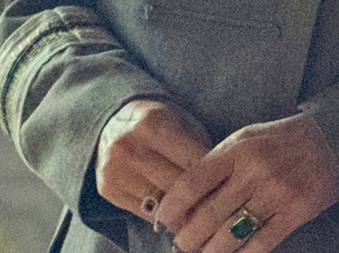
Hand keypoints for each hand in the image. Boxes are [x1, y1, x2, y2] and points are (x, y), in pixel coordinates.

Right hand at [95, 99, 211, 222]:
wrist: (110, 124)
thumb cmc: (157, 123)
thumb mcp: (180, 121)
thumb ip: (198, 146)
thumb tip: (221, 180)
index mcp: (153, 125)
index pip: (192, 160)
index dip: (215, 176)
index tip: (231, 186)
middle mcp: (130, 147)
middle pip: (176, 184)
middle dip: (201, 196)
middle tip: (220, 204)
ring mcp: (115, 171)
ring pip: (160, 203)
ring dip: (184, 212)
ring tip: (202, 212)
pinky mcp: (108, 190)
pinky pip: (143, 212)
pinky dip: (164, 217)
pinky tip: (179, 215)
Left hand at [155, 113, 338, 252]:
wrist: (336, 139)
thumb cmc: (281, 141)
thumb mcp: (246, 140)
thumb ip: (217, 165)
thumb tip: (184, 203)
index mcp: (237, 150)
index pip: (191, 183)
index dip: (171, 208)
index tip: (164, 221)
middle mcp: (255, 171)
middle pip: (206, 216)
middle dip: (187, 238)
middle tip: (183, 243)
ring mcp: (277, 193)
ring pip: (230, 236)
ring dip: (210, 251)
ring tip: (205, 251)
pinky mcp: (296, 212)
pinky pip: (260, 244)